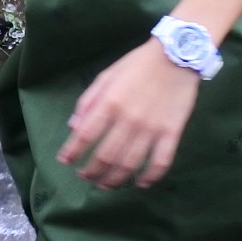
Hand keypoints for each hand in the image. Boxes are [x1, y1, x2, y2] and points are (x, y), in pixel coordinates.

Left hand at [58, 40, 199, 189]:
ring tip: (106, 184)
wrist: (176, 55)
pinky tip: (141, 183)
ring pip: (130, 165)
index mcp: (109, 103)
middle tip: (85, 177)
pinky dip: (150, 177)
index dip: (72, 152)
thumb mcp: (106, 76)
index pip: (84, 136)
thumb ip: (88, 101)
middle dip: (91, 171)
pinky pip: (160, 162)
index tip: (64, 161)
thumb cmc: (137, 65)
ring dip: (114, 180)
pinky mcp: (172, 133)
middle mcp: (128, 120)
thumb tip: (73, 128)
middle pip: (105, 156)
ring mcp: (151, 129)